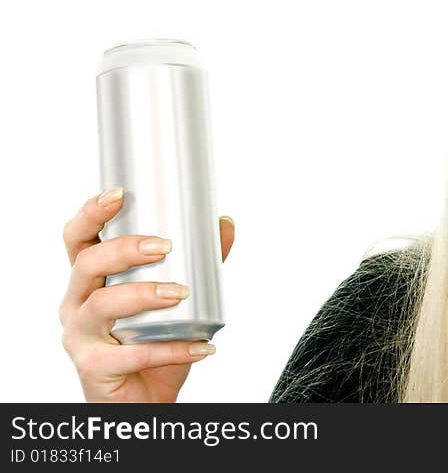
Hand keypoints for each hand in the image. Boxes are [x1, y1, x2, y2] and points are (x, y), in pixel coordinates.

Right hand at [59, 188, 233, 401]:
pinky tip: (201, 345)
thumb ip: (199, 262)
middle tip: (163, 247)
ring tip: (181, 292)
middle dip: (125, 250)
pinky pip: (131, 354)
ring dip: (145, 294)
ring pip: (103, 306)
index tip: (119, 195)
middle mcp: (77, 303)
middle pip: (87, 264)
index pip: (78, 239)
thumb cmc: (150, 339)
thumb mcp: (175, 297)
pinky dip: (171, 349)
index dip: (92, 213)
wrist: (142, 398)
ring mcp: (81, 336)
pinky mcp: (94, 367)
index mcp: (90, 279)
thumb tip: (224, 224)